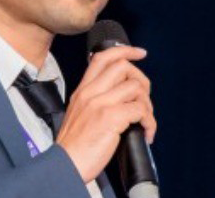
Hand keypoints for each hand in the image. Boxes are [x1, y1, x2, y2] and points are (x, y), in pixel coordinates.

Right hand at [56, 46, 155, 182]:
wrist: (65, 164)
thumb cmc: (74, 143)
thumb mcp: (79, 112)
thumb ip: (95, 98)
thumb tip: (121, 93)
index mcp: (83, 89)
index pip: (102, 57)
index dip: (124, 50)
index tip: (139, 53)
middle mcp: (90, 92)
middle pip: (123, 66)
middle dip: (142, 79)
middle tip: (144, 98)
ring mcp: (100, 103)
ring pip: (135, 87)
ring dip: (147, 105)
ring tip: (145, 121)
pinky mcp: (110, 118)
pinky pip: (139, 110)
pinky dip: (149, 121)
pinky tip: (146, 133)